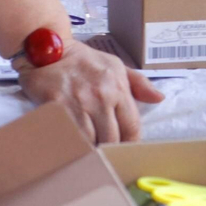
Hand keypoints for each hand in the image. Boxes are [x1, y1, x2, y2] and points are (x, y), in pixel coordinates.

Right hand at [17, 37, 163, 142]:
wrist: (47, 49)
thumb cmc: (84, 61)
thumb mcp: (115, 66)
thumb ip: (138, 84)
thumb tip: (159, 99)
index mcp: (118, 87)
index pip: (132, 127)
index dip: (129, 144)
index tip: (123, 151)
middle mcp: (101, 96)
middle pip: (111, 139)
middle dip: (108, 150)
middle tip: (103, 156)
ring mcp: (79, 102)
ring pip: (90, 142)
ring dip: (89, 150)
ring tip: (87, 153)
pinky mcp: (57, 107)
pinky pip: (69, 136)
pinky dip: (72, 145)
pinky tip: (71, 148)